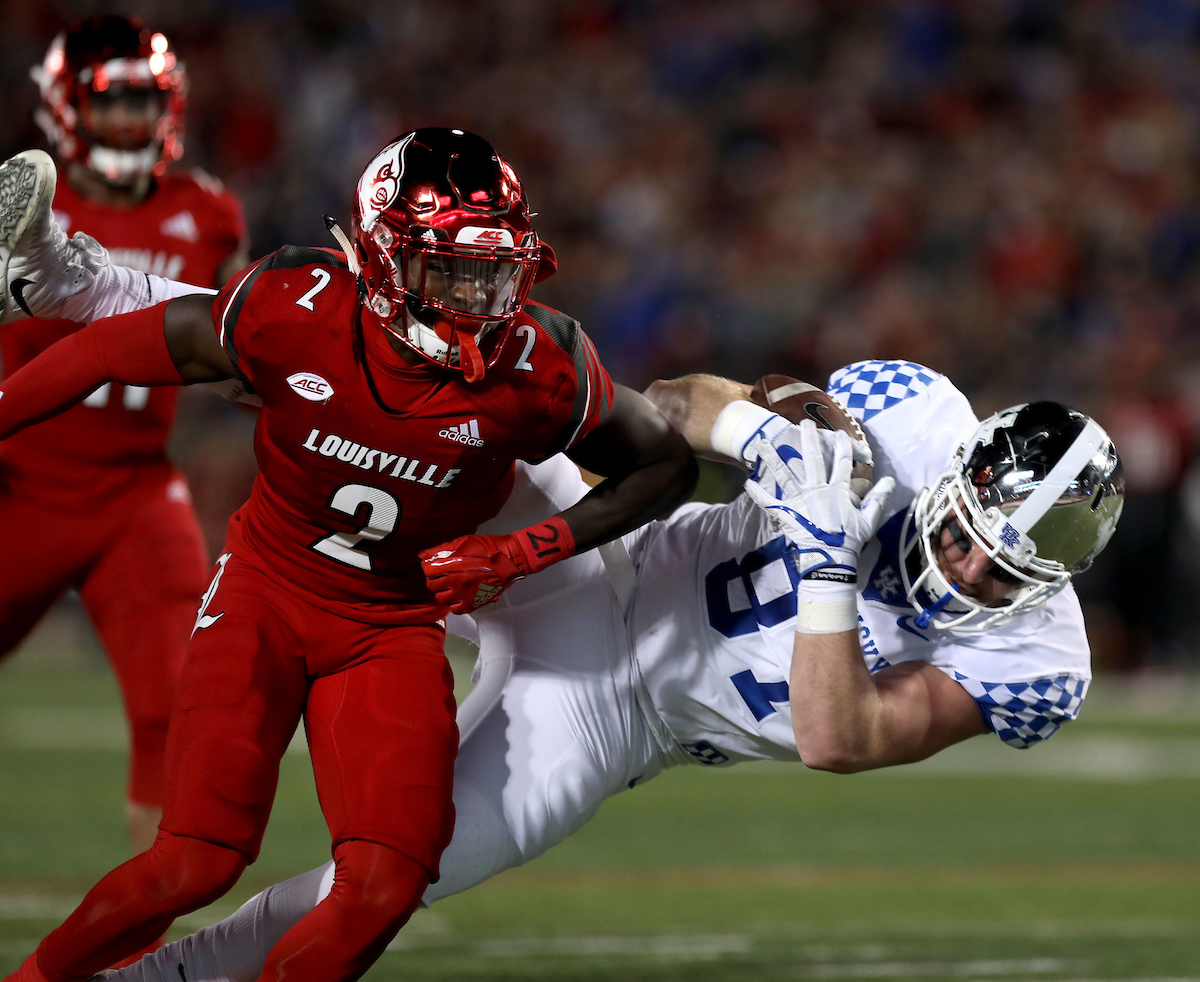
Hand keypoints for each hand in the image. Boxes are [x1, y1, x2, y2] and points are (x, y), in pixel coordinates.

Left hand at [419, 534, 529, 613]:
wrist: (509, 560)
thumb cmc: (486, 548)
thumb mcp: (462, 542)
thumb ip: (440, 549)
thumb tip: (421, 555)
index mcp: (450, 565)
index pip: (427, 570)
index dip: (428, 566)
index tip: (433, 565)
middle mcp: (454, 582)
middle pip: (431, 585)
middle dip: (434, 579)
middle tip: (441, 575)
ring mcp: (463, 595)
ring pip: (441, 599)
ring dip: (442, 592)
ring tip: (450, 586)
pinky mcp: (472, 604)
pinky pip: (455, 609)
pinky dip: (454, 603)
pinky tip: (458, 596)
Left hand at [744, 420, 894, 580]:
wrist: (832, 560)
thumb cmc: (850, 540)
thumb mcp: (868, 519)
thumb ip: (878, 498)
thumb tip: (890, 480)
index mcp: (838, 490)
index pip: (842, 462)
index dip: (842, 446)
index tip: (839, 433)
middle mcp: (817, 490)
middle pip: (812, 459)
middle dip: (808, 439)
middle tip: (803, 423)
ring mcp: (799, 500)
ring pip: (784, 474)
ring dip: (773, 458)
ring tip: (762, 443)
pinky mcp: (786, 513)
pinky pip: (769, 502)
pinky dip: (758, 493)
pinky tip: (747, 482)